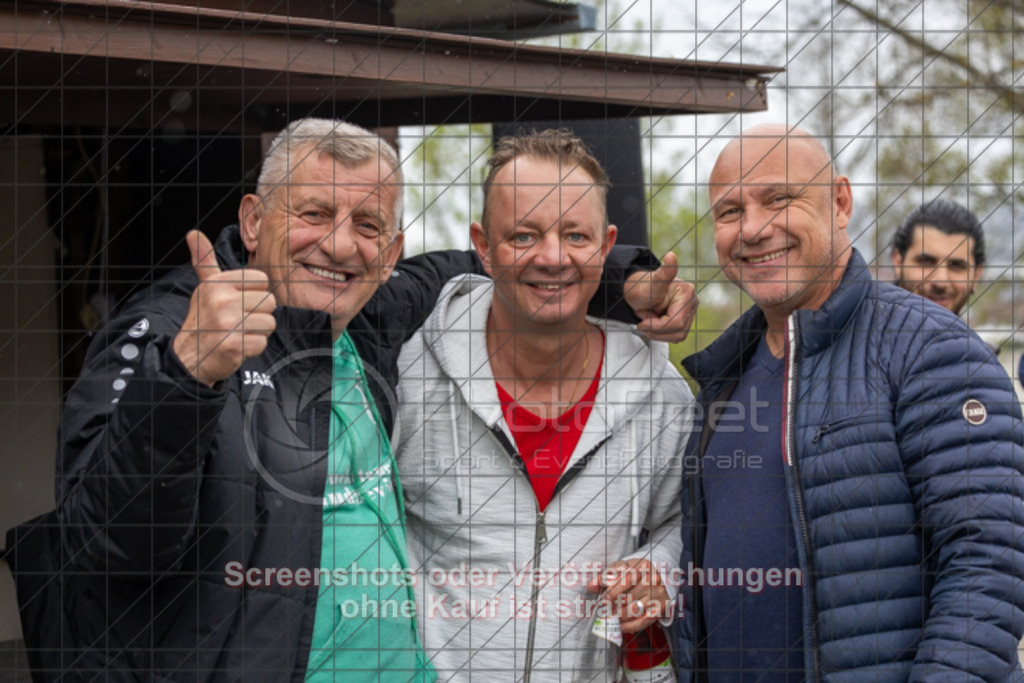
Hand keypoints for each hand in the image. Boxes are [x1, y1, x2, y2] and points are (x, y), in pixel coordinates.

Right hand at [172, 230, 276, 386]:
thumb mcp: (204, 288)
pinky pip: (262, 343)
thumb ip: (205, 261)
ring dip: (257, 332)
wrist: (189, 357)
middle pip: (269, 302)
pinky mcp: (234, 345)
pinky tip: (237, 347)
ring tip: (238, 333)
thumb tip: (193, 233)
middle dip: (258, 314)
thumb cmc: (203, 319)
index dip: (255, 294)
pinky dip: (253, 348)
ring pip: (269, 323)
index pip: (262, 280)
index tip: (238, 303)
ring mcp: (227, 323)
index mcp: (218, 283)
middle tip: (238, 321)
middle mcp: (221, 300)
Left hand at [587, 558, 671, 633]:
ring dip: (617, 616)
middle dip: (612, 606)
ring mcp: (657, 595)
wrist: (659, 576)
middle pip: (628, 597)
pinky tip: (619, 625)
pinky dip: (629, 626)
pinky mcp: (660, 608)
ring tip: (608, 616)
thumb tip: (591, 586)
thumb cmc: (636, 571)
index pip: (625, 580)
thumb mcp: (622, 567)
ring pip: (633, 611)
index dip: (612, 592)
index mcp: (643, 566)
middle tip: (602, 610)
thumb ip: (605, 575)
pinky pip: (642, 622)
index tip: (602, 600)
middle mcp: (653, 580)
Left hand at [624, 252, 697, 342]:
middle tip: (644, 321)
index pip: (676, 323)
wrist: (637, 292)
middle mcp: (693, 301)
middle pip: (678, 331)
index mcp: (687, 292)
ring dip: (659, 333)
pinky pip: (677, 335)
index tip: (642, 322)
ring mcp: (691, 310)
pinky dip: (662, 333)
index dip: (657, 326)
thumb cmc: (641, 287)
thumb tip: (671, 255)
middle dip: (658, 330)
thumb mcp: (651, 282)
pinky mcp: (687, 319)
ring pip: (679, 336)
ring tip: (649, 320)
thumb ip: (664, 272)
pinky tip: (655, 322)